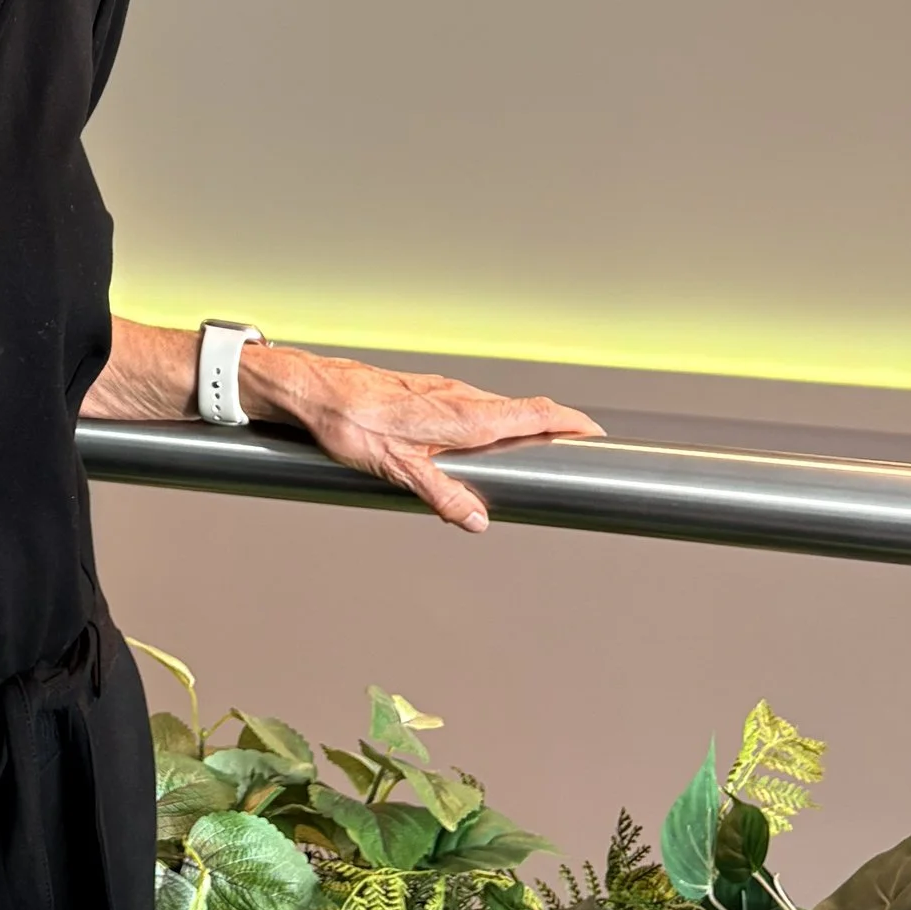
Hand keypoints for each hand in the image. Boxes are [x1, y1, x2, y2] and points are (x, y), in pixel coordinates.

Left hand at [247, 347, 602, 532]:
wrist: (314, 389)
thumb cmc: (352, 421)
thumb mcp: (398, 468)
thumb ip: (442, 494)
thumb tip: (477, 520)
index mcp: (464, 416)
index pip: (534, 412)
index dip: (570, 422)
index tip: (597, 434)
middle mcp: (460, 398)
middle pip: (523, 411)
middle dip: (554, 430)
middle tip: (577, 452)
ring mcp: (444, 393)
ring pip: (496, 410)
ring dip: (522, 428)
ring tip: (537, 455)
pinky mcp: (426, 394)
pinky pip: (472, 409)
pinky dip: (493, 425)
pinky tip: (479, 448)